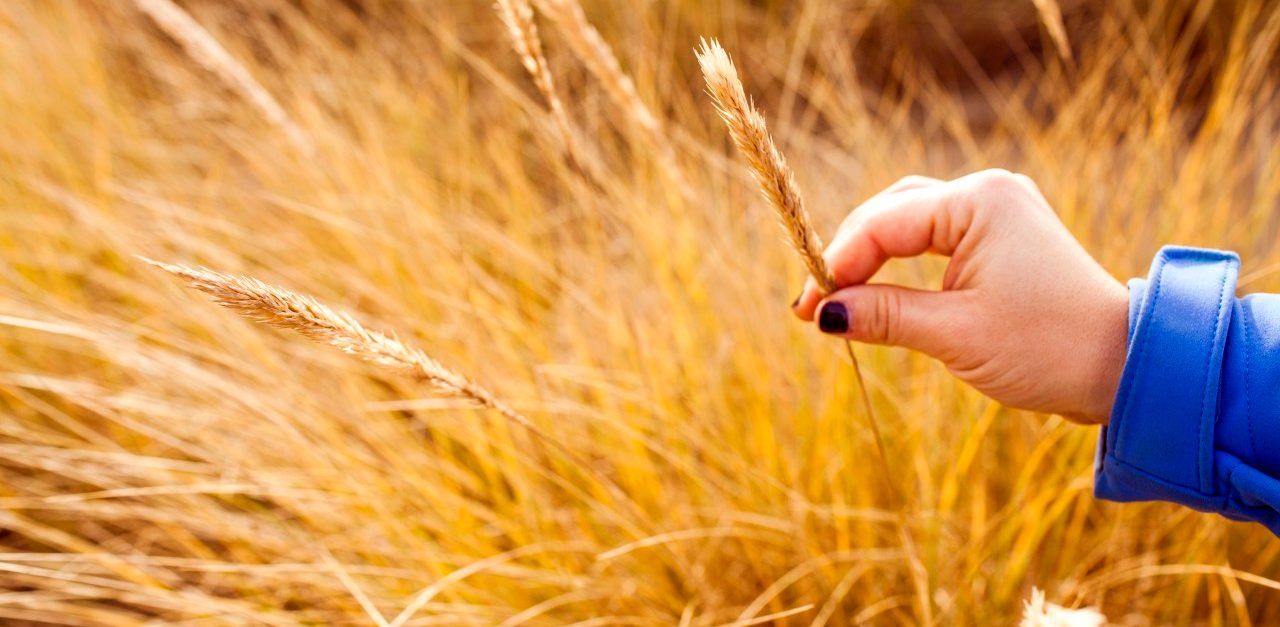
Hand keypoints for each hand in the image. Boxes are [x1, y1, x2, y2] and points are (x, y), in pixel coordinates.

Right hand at [793, 169, 1127, 423]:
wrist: (1126, 365)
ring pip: (909, 223)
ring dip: (871, 259)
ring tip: (836, 300)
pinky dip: (901, 265)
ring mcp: (997, 213)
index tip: (806, 309)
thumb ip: (885, 316)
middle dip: (848, 257)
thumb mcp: (955, 334)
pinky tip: (877, 293)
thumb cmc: (1048, 348)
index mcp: (978, 201)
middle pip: (891, 213)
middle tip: (811, 306)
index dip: (837, 265)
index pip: (883, 224)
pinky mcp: (1002, 239)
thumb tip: (823, 316)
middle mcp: (987, 193)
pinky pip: (934, 241)